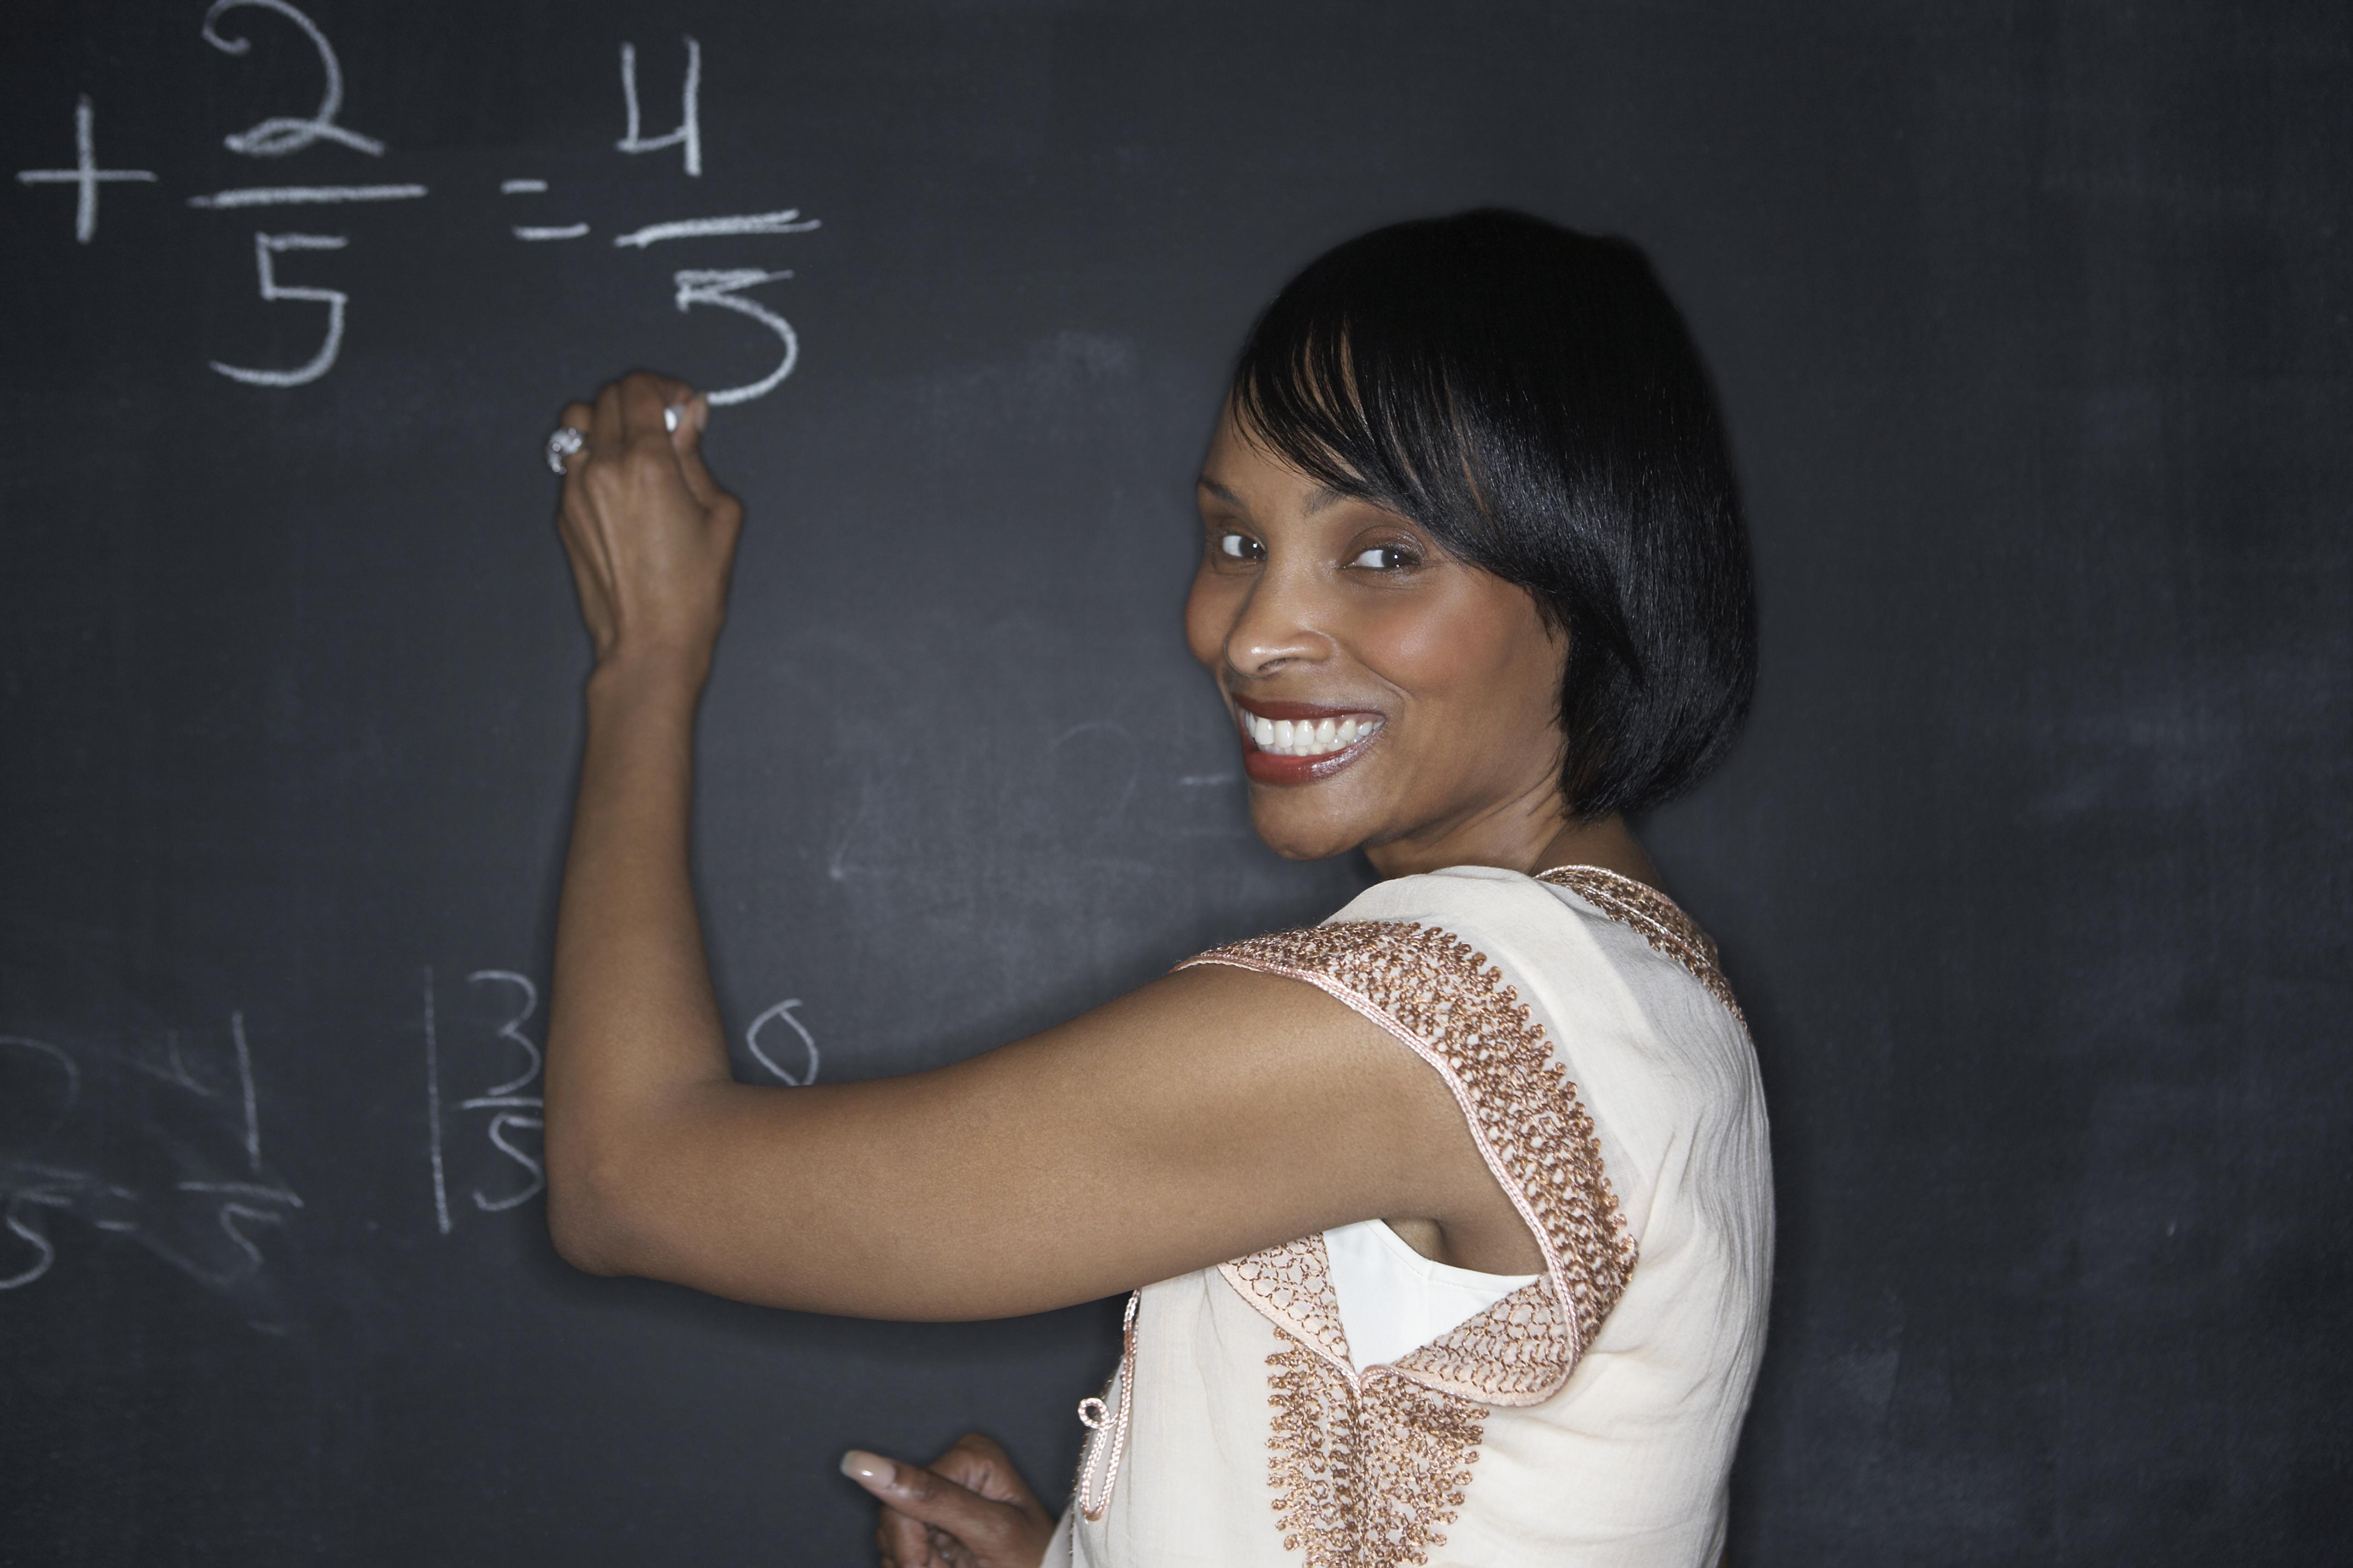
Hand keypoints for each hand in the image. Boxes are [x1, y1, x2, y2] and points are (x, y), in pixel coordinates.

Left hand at [552, 371, 743, 679]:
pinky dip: (593, 457)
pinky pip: (571, 463)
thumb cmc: (695, 587)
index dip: (665, 387)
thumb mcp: (721, 515)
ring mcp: (576, 490)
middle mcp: (604, 467)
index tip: (683, 406)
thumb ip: (697, 455)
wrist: (649, 641)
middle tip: (664, 424)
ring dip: (606, 421)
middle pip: (607, 397)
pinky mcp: (564, 513)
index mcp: (648, 462)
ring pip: (577, 422)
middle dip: (638, 400)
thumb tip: (690, 414)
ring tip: (632, 447)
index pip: (639, 389)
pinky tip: (620, 486)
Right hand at [843, 1434, 1056, 1567]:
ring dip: (913, 1563)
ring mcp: (941, 1496)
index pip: (901, 1493)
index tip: (939, 1566)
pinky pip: (895, 1549)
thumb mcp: (988, 1532)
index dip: (910, 1542)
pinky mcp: (933, 1523)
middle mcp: (952, 1469)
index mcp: (970, 1456)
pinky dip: (914, 1565)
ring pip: (889, 1536)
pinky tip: (942, 1567)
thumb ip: (930, 1497)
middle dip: (913, 1555)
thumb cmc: (1033, 1562)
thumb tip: (859, 1462)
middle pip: (892, 1515)